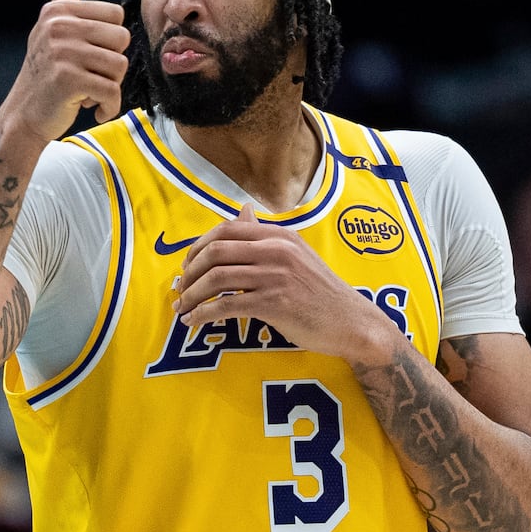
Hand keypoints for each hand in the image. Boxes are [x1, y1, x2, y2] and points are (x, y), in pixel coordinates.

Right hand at [1, 0, 130, 144]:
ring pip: (119, 66)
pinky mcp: (68, 79)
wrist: (24, 116)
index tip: (89, 57)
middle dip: (112, 65)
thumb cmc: (45, 72)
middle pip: (122, 39)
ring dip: (110, 87)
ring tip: (89, 92)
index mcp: (59, 10)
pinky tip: (93, 110)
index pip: (117, 16)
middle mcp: (58, 26)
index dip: (110, 42)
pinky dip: (108, 106)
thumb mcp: (52, 27)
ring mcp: (62, 52)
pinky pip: (112, 90)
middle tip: (90, 77)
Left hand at [174, 204, 396, 362]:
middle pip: (215, 251)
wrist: (351, 322)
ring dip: (191, 295)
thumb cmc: (320, 291)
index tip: (187, 266)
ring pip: (216, 278)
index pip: (226, 229)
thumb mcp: (295, 254)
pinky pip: (226, 305)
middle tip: (179, 289)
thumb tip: (242, 209)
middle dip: (189, 271)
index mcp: (279, 235)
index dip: (198, 246)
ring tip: (181, 308)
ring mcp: (275, 275)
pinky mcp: (274, 303)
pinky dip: (203, 314)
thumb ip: (265, 234)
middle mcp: (276, 250)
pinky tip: (194, 322)